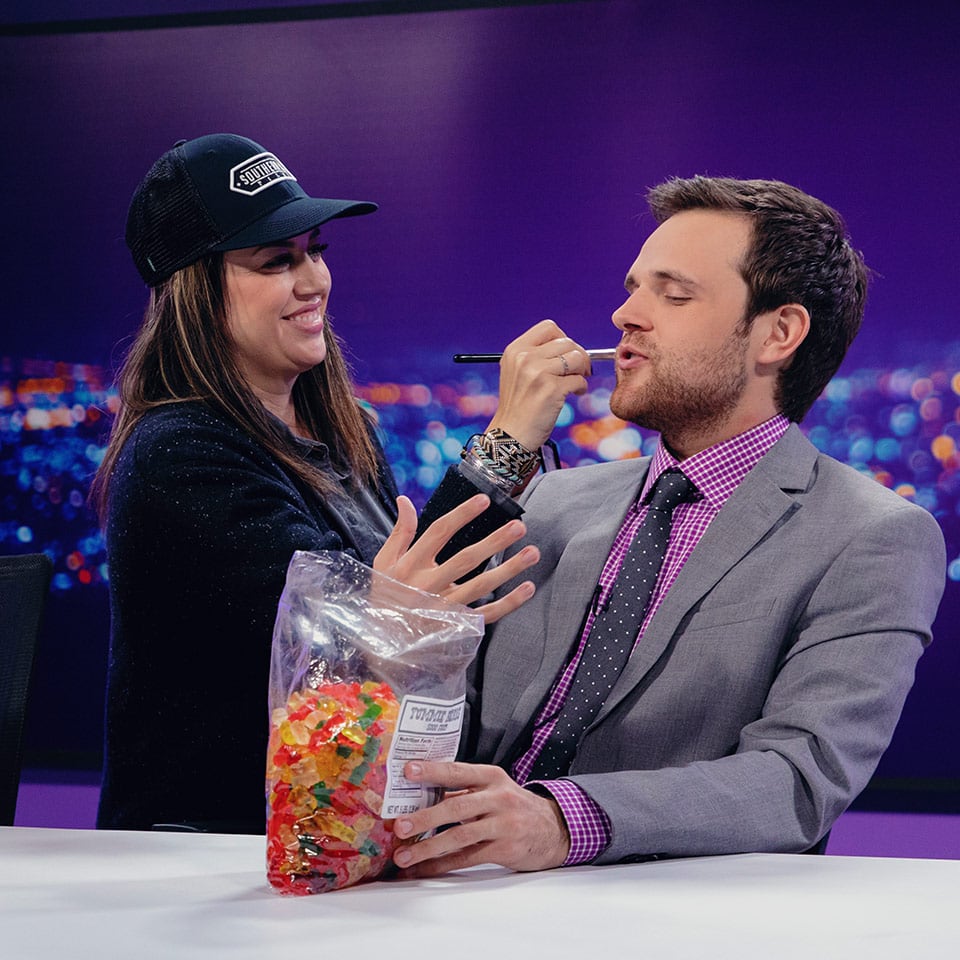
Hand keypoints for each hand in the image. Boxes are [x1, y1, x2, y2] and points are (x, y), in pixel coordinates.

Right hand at [374, 495, 539, 622]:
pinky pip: (486, 614)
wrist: (383, 645)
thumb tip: (405, 498)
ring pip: (481, 586)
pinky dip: (509, 603)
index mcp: (411, 565)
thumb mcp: (384, 562)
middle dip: (494, 542)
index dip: (461, 515)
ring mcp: (444, 607)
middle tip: (519, 527)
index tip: (484, 500)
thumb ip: (400, 531)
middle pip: (466, 559)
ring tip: (533, 553)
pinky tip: (528, 587)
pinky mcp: (456, 626)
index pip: (439, 533)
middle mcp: (429, 585)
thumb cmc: (385, 596)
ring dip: (509, 570)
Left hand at [391, 761, 570, 875]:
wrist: (553, 829)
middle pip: (457, 807)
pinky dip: (441, 865)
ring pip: (460, 836)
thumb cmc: (513, 806)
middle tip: (400, 826)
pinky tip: (423, 869)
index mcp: (491, 777)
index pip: (457, 771)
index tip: (407, 771)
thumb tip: (419, 796)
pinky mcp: (504, 849)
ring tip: (404, 855)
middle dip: (425, 817)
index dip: (432, 771)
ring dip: (428, 848)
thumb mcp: (493, 789)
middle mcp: (498, 798)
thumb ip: (461, 792)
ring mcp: (503, 825)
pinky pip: (467, 859)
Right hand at [487, 319, 590, 450]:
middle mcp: (525, 357)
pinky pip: (579, 380)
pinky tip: (574, 394)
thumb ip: (535, 355)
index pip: (549, 328)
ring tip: (575, 383)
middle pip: (567, 342)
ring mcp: (538, 372)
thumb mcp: (516, 372)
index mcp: (516, 350)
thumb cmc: (518, 406)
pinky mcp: (551, 389)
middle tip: (580, 370)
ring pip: (577, 358)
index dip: (564, 339)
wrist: (510, 435)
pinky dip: (581, 387)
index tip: (566, 354)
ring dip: (582, 371)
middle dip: (579, 356)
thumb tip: (570, 346)